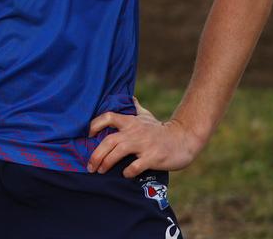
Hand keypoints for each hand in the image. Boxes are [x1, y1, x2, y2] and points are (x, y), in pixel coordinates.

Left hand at [87, 97, 203, 176]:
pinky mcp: (153, 157)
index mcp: (131, 121)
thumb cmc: (161, 129)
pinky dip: (128, 171)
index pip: (108, 117)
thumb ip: (135, 108)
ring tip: (100, 171)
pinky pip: (136, 166)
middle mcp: (134, 132)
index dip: (95, 124)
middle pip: (109, 140)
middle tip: (90, 166)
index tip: (88, 135)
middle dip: (96, 154)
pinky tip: (125, 174)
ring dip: (107, 162)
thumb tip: (130, 98)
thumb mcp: (147, 116)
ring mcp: (144, 144)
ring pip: (118, 152)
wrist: (184, 139)